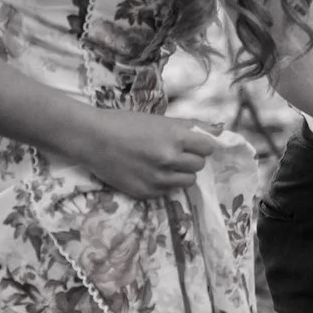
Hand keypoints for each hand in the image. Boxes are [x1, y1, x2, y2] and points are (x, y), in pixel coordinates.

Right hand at [66, 110, 220, 197]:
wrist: (93, 139)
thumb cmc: (125, 124)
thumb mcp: (159, 120)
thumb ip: (190, 125)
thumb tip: (219, 129)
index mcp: (175, 137)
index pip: (207, 148)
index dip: (201, 146)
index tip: (192, 144)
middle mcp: (169, 159)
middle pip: (198, 166)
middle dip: (190, 160)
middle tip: (174, 154)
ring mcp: (158, 178)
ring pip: (187, 182)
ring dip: (180, 174)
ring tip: (162, 164)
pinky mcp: (146, 193)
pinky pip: (167, 191)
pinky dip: (162, 184)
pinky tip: (148, 173)